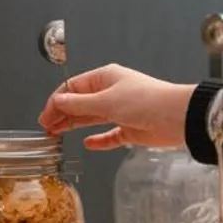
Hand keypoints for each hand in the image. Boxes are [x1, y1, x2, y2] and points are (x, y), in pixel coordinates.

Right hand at [38, 65, 195, 151]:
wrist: (178, 117)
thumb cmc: (146, 101)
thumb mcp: (106, 101)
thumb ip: (78, 104)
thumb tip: (57, 102)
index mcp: (105, 78)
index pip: (73, 88)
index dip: (56, 102)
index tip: (44, 116)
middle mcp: (112, 93)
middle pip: (80, 103)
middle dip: (62, 114)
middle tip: (47, 127)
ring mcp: (121, 111)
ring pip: (92, 118)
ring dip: (75, 125)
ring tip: (57, 134)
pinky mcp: (131, 129)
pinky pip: (110, 135)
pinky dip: (99, 140)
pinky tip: (89, 144)